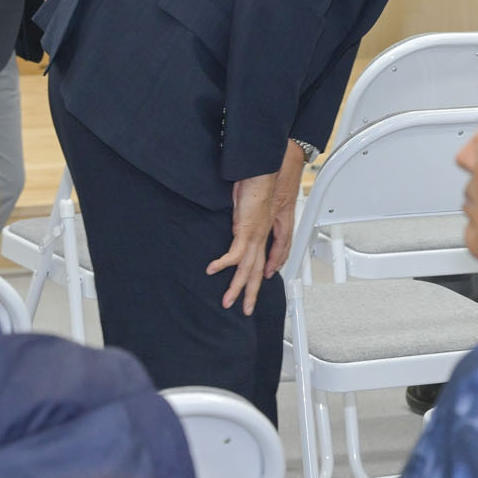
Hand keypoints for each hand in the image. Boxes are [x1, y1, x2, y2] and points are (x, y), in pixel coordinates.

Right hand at [209, 140, 305, 314]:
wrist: (264, 168)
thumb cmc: (257, 180)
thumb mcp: (247, 201)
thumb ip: (242, 213)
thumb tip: (235, 217)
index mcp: (263, 229)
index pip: (263, 257)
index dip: (261, 273)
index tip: (257, 283)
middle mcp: (261, 235)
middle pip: (256, 270)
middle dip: (250, 292)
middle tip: (244, 309)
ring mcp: (255, 233)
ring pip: (247, 268)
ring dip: (237, 287)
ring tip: (228, 301)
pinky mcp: (247, 228)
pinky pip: (236, 252)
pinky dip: (224, 263)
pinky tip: (213, 269)